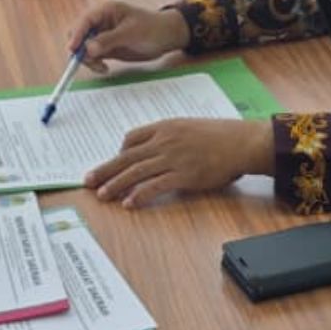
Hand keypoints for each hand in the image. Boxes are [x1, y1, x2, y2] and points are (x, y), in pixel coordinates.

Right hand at [69, 1, 188, 75]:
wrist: (167, 37)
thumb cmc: (152, 28)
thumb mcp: (132, 33)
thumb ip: (109, 40)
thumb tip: (88, 48)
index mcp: (105, 11)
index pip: (85, 21)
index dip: (77, 35)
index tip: (72, 50)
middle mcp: (101, 23)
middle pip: (79, 35)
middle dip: (80, 49)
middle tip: (89, 62)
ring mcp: (103, 36)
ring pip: (84, 48)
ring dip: (87, 59)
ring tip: (101, 67)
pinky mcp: (106, 48)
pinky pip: (93, 56)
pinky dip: (94, 64)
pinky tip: (104, 69)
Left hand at [86, 117, 273, 207]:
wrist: (242, 142)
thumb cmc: (221, 135)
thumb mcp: (191, 127)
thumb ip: (172, 136)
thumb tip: (158, 150)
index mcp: (165, 126)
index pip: (132, 138)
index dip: (119, 152)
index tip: (113, 162)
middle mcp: (164, 141)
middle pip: (126, 156)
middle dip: (105, 169)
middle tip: (88, 180)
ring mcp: (172, 158)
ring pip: (135, 172)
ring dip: (115, 184)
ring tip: (102, 195)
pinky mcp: (183, 175)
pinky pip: (154, 186)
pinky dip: (139, 195)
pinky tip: (128, 203)